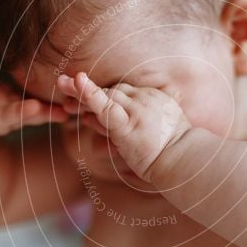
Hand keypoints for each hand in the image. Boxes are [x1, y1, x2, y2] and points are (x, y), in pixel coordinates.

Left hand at [56, 72, 190, 181]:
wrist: (185, 163)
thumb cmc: (174, 156)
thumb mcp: (158, 135)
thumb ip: (134, 128)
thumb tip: (108, 130)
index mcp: (153, 99)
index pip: (121, 92)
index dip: (101, 92)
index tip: (80, 91)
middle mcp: (144, 100)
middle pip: (111, 90)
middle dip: (85, 89)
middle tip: (62, 84)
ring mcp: (136, 110)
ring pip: (104, 96)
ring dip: (80, 91)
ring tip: (60, 83)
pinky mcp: (127, 124)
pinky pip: (105, 106)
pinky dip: (89, 94)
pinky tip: (77, 83)